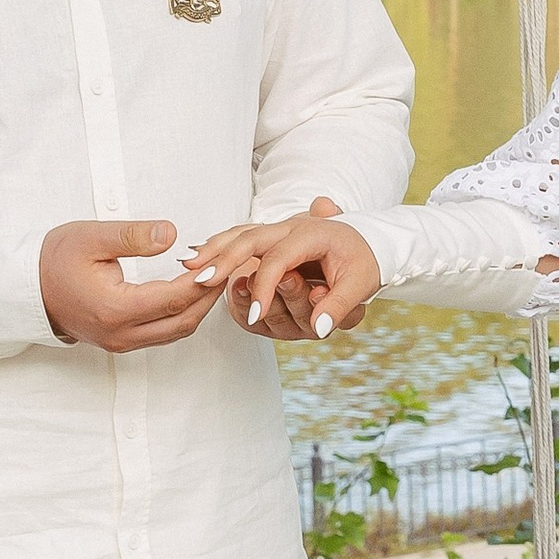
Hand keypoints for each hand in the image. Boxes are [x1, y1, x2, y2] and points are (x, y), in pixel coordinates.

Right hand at [39, 218, 228, 351]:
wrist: (27, 287)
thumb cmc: (56, 259)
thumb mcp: (92, 237)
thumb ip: (134, 236)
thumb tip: (172, 233)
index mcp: (115, 309)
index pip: (175, 298)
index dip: (204, 280)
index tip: (222, 259)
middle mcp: (121, 333)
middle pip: (183, 321)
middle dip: (209, 296)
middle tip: (228, 268)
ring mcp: (121, 342)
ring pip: (176, 331)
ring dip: (199, 307)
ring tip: (214, 277)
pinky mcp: (121, 342)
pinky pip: (163, 333)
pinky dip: (183, 314)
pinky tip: (190, 291)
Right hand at [203, 196, 385, 339]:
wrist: (369, 238)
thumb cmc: (365, 260)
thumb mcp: (361, 284)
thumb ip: (339, 306)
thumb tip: (319, 330)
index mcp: (312, 234)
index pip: (279, 261)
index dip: (265, 289)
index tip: (255, 315)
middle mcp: (290, 228)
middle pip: (249, 238)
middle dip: (224, 259)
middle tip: (200, 279)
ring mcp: (278, 230)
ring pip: (239, 234)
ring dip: (214, 249)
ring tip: (189, 264)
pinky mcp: (271, 236)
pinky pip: (240, 235)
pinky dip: (219, 243)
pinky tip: (198, 251)